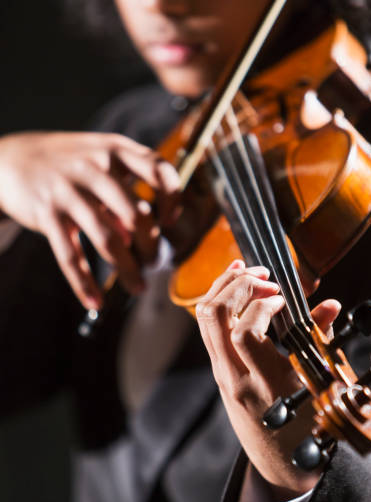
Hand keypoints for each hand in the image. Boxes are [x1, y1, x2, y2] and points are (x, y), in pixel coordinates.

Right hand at [0, 131, 179, 307]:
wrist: (8, 160)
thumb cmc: (67, 164)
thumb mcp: (98, 158)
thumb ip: (127, 187)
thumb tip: (153, 226)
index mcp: (114, 149)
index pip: (158, 169)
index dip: (173, 197)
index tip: (172, 221)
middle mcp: (93, 167)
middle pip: (137, 215)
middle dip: (151, 247)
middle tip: (154, 263)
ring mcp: (68, 191)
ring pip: (108, 240)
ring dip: (128, 270)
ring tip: (138, 287)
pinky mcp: (46, 214)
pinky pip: (70, 256)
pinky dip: (84, 283)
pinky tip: (95, 301)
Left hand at [196, 260, 340, 495]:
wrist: (281, 465)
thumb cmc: (304, 430)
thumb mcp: (318, 387)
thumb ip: (318, 341)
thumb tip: (328, 305)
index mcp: (261, 384)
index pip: (243, 333)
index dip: (261, 305)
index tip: (284, 298)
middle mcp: (232, 377)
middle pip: (213, 317)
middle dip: (236, 284)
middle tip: (265, 276)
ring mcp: (221, 374)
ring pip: (204, 320)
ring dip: (222, 287)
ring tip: (246, 270)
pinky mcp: (219, 372)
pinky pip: (208, 329)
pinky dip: (219, 302)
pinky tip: (235, 289)